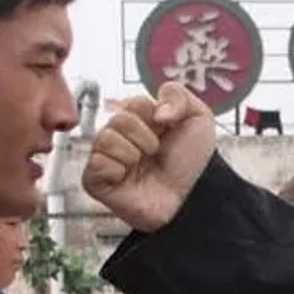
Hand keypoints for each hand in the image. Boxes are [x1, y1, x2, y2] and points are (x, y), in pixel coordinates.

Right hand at [82, 83, 219, 231]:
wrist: (190, 199)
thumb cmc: (190, 164)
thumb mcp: (197, 119)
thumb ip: (177, 94)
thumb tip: (155, 108)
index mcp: (139, 119)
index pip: (134, 102)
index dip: (154, 116)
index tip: (166, 131)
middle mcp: (119, 136)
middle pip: (118, 118)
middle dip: (145, 136)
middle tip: (155, 153)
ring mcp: (105, 158)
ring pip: (105, 138)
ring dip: (132, 153)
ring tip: (142, 166)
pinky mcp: (95, 181)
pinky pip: (95, 163)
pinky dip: (116, 169)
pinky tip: (127, 177)